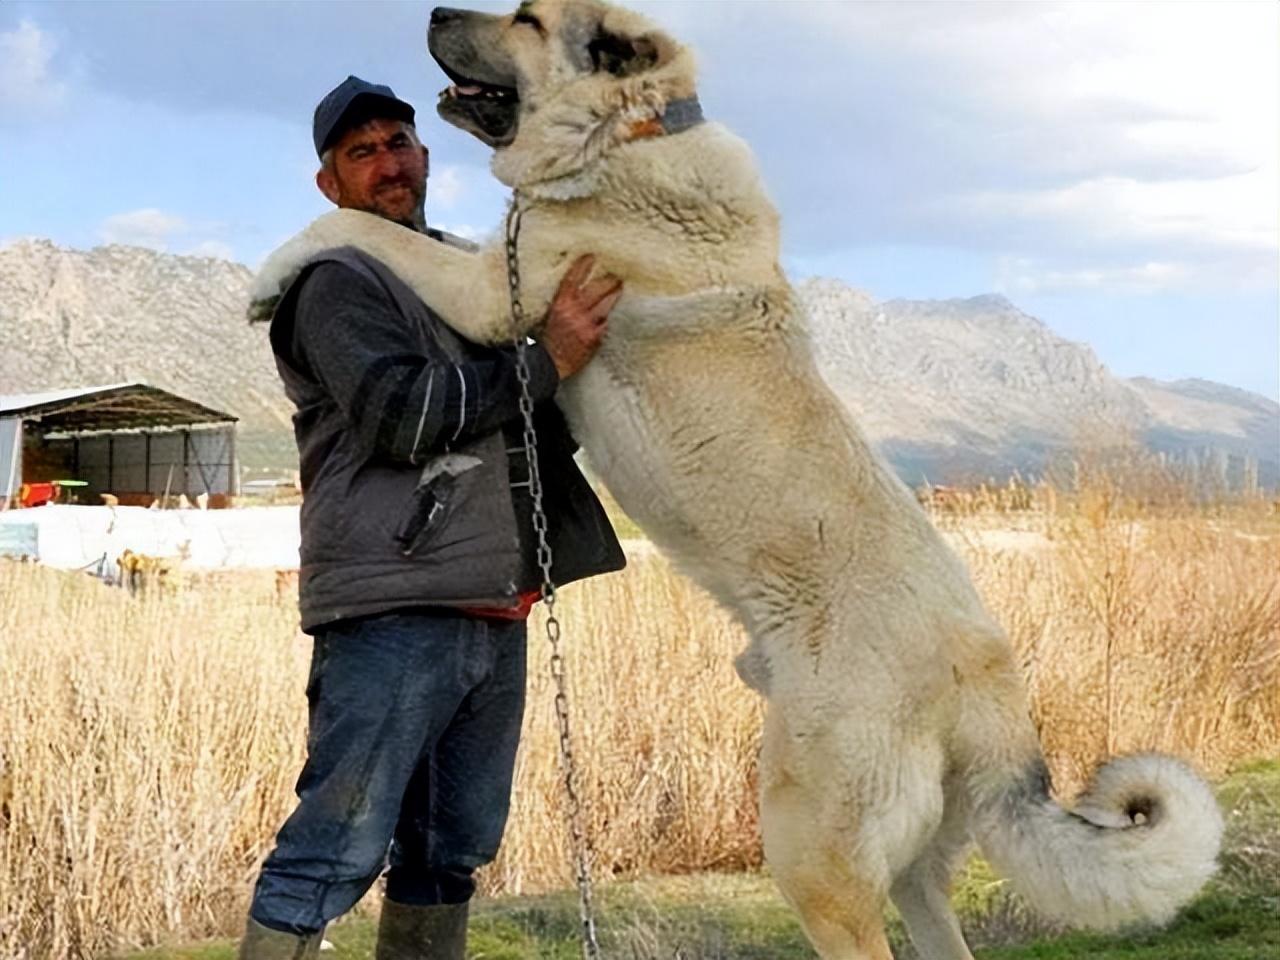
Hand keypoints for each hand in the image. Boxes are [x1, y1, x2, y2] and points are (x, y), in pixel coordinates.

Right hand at [538, 254, 622, 379]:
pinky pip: (606, 322)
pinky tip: (615, 313)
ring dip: (614, 295)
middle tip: (617, 274)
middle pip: (597, 289)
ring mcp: (586, 324)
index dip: (583, 266)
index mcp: (560, 303)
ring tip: (620, 288)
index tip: (591, 256)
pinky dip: (609, 318)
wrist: (550, 363)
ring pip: (606, 304)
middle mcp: (574, 311)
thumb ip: (562, 301)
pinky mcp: (594, 337)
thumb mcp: (549, 315)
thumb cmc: (547, 339)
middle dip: (609, 280)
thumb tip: (573, 287)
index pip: (573, 278)